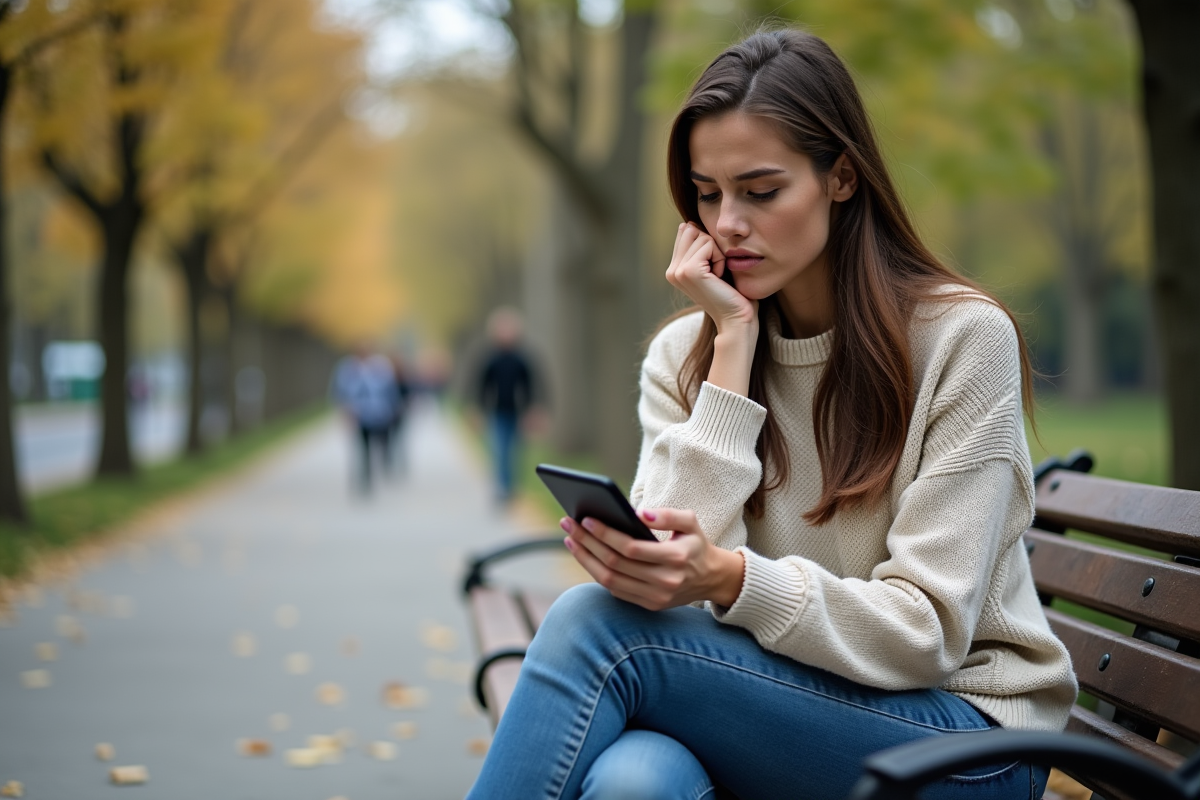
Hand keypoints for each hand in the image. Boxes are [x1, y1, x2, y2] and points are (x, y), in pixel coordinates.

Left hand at [561, 508, 744, 610]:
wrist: (711, 578)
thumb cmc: (695, 544)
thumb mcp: (690, 522)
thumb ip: (667, 514)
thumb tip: (638, 513)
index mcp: (676, 558)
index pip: (631, 548)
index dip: (606, 534)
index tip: (586, 519)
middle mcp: (665, 582)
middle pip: (615, 564)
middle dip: (588, 542)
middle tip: (569, 524)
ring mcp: (655, 597)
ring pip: (609, 580)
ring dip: (586, 559)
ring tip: (571, 539)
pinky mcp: (648, 605)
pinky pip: (614, 590)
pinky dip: (596, 572)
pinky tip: (585, 554)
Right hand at [666, 222, 757, 334]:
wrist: (736, 319)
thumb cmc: (731, 294)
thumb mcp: (712, 266)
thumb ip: (698, 247)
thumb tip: (687, 224)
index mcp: (674, 269)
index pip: (686, 232)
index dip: (707, 244)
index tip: (714, 269)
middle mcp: (671, 271)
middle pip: (691, 230)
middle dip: (710, 245)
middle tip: (717, 270)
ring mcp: (677, 271)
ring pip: (700, 236)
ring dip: (716, 252)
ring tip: (718, 275)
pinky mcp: (689, 270)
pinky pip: (707, 244)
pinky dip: (719, 257)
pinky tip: (719, 276)